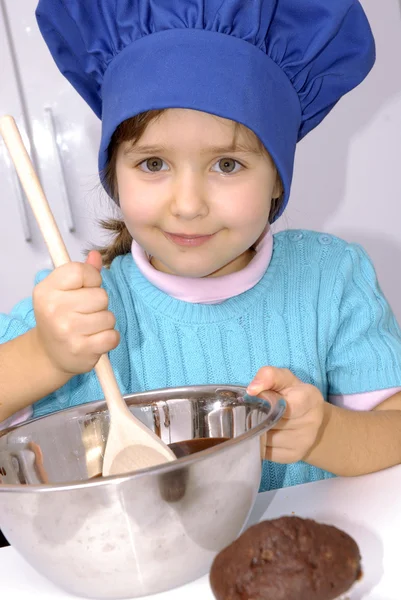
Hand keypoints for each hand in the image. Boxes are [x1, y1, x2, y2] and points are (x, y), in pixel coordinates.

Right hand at [33, 250, 119, 375]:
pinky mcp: (81, 350)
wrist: (48, 354)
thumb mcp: (63, 291)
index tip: (84, 289)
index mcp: (46, 290)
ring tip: (88, 327)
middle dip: (99, 304)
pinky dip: (109, 338)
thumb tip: (95, 255)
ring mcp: (67, 331)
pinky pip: (113, 336)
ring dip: (104, 322)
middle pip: (101, 295)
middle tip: (84, 313)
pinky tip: (94, 340)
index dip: (91, 279)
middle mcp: (53, 309)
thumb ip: (82, 272)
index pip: (81, 271)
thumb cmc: (59, 318)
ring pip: (109, 317)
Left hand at [247, 367, 324, 463]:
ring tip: (258, 421)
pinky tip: (262, 433)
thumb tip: (252, 390)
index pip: (286, 404)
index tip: (257, 396)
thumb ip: (268, 375)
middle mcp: (311, 422)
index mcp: (311, 399)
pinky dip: (258, 442)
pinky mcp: (292, 456)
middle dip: (258, 415)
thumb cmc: (292, 394)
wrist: (308, 419)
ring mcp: (303, 442)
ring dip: (256, 429)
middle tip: (255, 409)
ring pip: (266, 438)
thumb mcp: (283, 378)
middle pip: (272, 421)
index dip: (267, 401)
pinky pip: (265, 451)